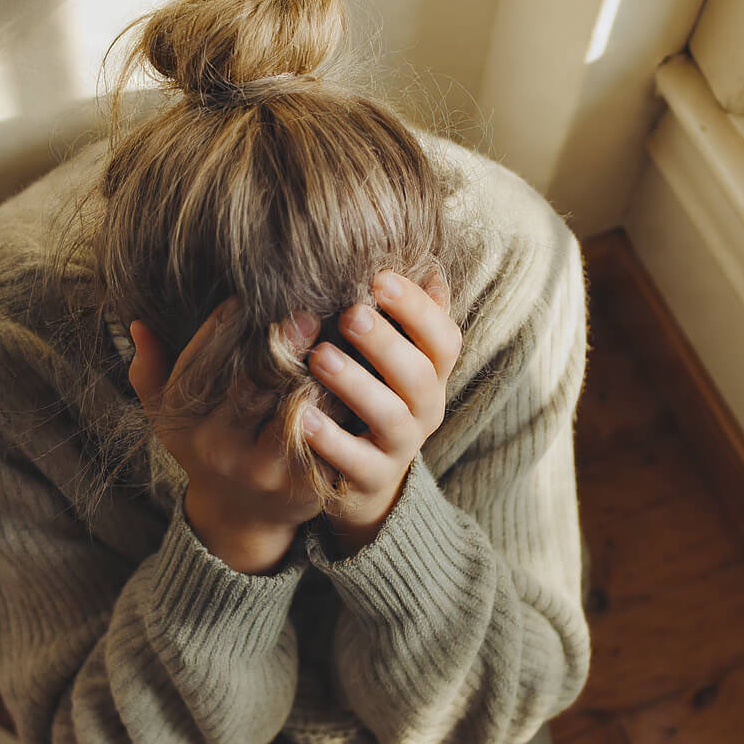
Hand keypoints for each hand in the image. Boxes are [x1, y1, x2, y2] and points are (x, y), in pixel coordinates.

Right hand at [129, 297, 324, 571]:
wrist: (240, 517)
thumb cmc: (205, 447)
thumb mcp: (167, 417)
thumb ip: (149, 372)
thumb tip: (138, 324)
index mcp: (187, 425)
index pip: (202, 365)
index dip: (223, 327)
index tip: (245, 298)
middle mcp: (222, 449)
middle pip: (253, 383)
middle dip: (281, 344)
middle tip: (308, 310)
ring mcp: (265, 470)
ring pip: (295, 407)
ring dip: (316, 372)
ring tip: (336, 338)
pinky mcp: (304, 485)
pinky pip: (326, 434)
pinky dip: (339, 404)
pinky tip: (353, 376)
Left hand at [303, 267, 462, 554]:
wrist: (363, 479)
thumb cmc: (371, 397)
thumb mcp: (389, 357)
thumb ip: (402, 317)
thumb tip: (426, 263)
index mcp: (431, 373)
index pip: (443, 337)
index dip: (418, 308)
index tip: (380, 276)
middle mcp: (425, 409)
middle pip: (420, 374)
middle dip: (386, 341)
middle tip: (350, 313)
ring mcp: (401, 448)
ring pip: (390, 416)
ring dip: (356, 384)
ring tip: (319, 358)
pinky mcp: (370, 480)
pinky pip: (355, 462)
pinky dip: (329, 439)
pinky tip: (300, 416)